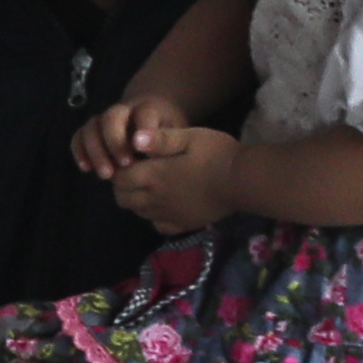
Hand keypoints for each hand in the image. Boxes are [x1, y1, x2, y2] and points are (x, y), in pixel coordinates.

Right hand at [70, 95, 192, 189]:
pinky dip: (79, 150)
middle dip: (114, 141)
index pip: (145, 113)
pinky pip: (79, 135)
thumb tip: (156, 159)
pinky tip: (86, 169)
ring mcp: (106, 119)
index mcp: (150, 108)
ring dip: (96, 150)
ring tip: (106, 175)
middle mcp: (125, 110)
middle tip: (124, 166)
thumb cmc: (169, 132)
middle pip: (112, 116)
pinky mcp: (94, 129)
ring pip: (92, 125)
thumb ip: (169, 144)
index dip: (143, 129)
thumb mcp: (179, 135)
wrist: (156, 113)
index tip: (142, 148)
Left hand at [108, 124, 246, 236]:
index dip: (119, 168)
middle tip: (139, 172)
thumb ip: (160, 139)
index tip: (132, 158)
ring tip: (153, 185)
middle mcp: (155, 199)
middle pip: (123, 199)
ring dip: (138, 200)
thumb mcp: (189, 136)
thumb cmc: (216, 153)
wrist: (243, 181)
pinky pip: (159, 225)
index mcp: (153, 176)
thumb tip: (133, 138)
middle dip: (124, 186)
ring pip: (139, 213)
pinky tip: (167, 203)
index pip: (119, 179)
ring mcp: (169, 215)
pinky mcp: (183, 225)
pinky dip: (155, 216)